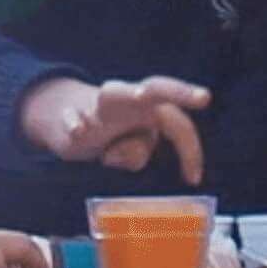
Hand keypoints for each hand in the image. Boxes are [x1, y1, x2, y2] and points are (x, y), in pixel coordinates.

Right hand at [18, 75, 210, 184]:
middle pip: (156, 87)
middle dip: (179, 91)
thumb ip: (137, 152)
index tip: (193, 179)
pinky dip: (75, 123)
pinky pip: (72, 117)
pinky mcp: (69, 114)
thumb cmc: (109, 130)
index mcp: (147, 109)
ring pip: (114, 94)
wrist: (61, 114)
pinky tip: (77, 131)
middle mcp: (126, 99)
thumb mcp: (129, 148)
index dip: (190, 149)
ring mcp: (97, 105)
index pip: (177, 123)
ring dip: (127, 94)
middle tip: (205, 97)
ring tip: (141, 94)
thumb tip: (126, 151)